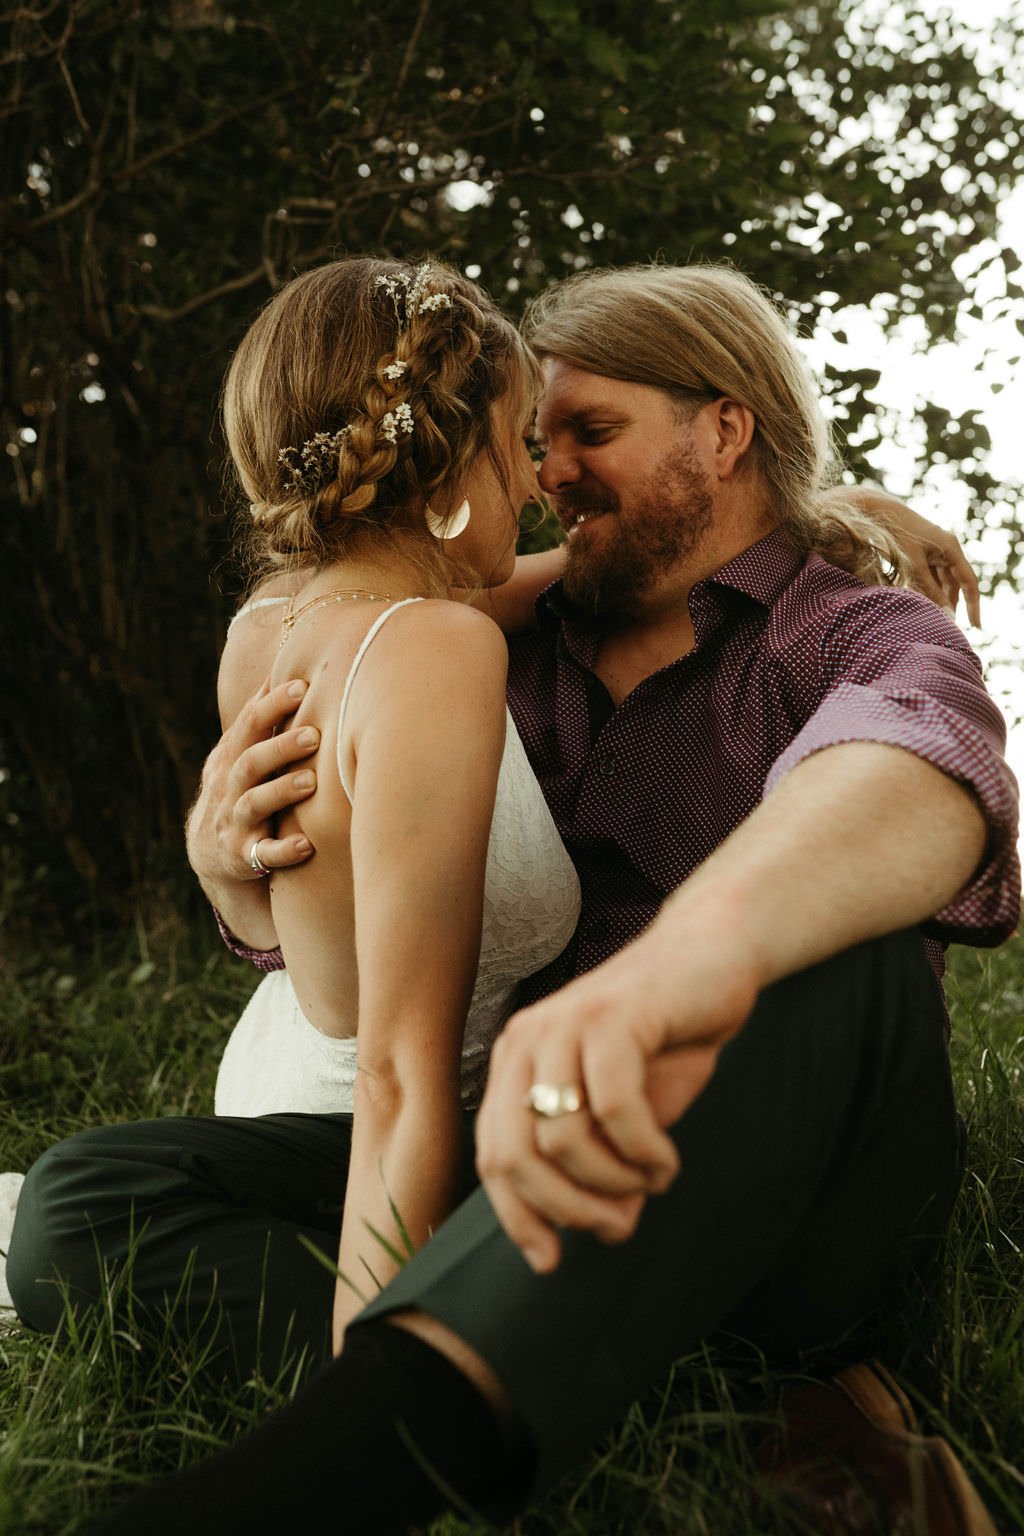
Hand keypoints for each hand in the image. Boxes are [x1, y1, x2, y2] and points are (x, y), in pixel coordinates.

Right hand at [186, 678, 318, 891]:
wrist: (211, 853)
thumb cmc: (239, 789)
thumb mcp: (240, 754)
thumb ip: (257, 720)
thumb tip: (279, 671)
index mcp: (232, 757)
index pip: (249, 724)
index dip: (273, 705)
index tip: (302, 686)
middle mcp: (229, 786)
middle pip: (251, 761)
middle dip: (281, 747)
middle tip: (314, 734)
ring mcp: (235, 822)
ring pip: (254, 804)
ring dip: (282, 792)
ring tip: (311, 782)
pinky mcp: (244, 855)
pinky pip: (263, 854)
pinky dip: (283, 850)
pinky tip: (306, 845)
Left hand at [475, 933, 758, 1273]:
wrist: (711, 959)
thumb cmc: (666, 1040)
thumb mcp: (625, 1115)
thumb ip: (603, 1164)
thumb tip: (604, 1230)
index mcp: (515, 1062)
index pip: (492, 1157)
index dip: (517, 1217)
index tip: (550, 1260)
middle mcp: (526, 1040)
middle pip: (517, 1157)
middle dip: (568, 1209)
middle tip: (620, 1222)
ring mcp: (564, 1023)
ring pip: (562, 1139)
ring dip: (615, 1182)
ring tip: (653, 1180)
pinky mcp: (612, 1016)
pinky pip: (614, 1109)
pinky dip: (643, 1152)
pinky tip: (666, 1160)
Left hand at [849, 489, 980, 625]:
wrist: (882, 512)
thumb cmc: (898, 537)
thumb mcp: (914, 567)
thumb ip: (929, 591)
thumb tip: (945, 615)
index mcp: (952, 549)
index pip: (969, 582)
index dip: (973, 605)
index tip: (975, 626)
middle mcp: (948, 548)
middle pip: (955, 583)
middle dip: (953, 604)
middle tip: (950, 626)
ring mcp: (936, 549)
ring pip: (942, 580)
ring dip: (939, 597)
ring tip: (936, 617)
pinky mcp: (924, 551)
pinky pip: (931, 574)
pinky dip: (927, 588)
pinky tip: (921, 602)